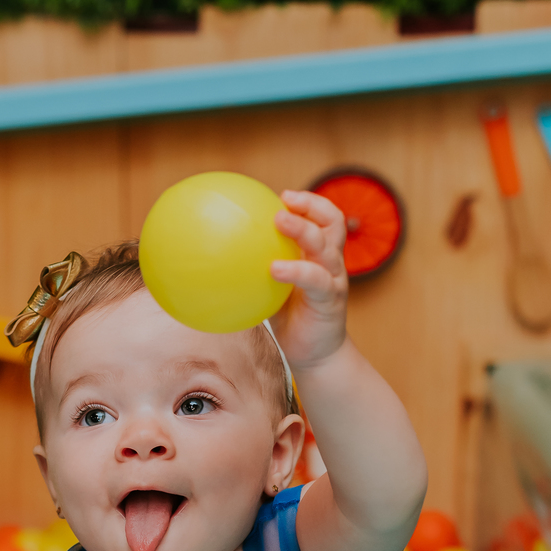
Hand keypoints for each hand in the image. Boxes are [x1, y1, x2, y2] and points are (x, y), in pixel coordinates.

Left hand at [269, 189, 348, 368]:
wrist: (316, 354)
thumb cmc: (290, 318)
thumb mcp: (273, 287)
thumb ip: (258, 267)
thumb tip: (215, 252)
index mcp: (320, 255)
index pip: (325, 218)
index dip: (310, 202)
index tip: (283, 196)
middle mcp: (332, 262)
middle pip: (332, 223)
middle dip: (311, 206)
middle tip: (283, 201)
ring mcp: (334, 279)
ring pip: (325, 246)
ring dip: (303, 229)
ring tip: (279, 221)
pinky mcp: (330, 300)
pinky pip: (315, 280)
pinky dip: (296, 270)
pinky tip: (273, 269)